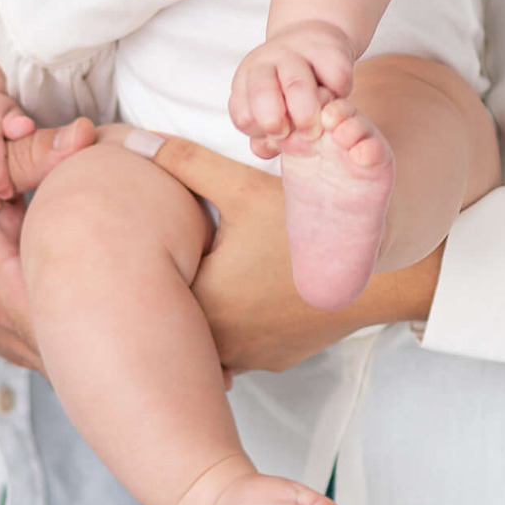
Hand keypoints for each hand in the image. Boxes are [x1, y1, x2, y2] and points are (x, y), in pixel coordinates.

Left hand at [122, 132, 439, 374]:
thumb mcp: (241, 187)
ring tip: (223, 275)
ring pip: (211, 334)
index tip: (162, 243)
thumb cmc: (304, 228)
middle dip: (181, 285)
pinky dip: (241, 323)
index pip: (154, 285)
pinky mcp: (275, 361)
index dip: (156, 260)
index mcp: (201, 301)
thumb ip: (184, 162)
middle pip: (180, 313)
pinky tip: (254, 294)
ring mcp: (250, 358)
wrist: (372, 273)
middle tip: (191, 256)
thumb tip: (132, 142)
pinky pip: (243, 346)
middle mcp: (220, 342)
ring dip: (211, 309)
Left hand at [229, 20, 355, 157]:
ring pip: (297, 85)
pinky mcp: (329, 48)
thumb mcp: (270, 107)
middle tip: (295, 135)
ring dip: (307, 114)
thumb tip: (263, 150)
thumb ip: (264, 135)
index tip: (277, 134)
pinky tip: (336, 96)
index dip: (260, 132)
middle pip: (261, 94)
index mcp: (246, 78)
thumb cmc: (289, 85)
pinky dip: (339, 94)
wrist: (316, 41)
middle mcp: (266, 61)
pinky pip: (335, 78)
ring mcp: (296, 51)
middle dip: (276, 122)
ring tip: (317, 127)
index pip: (242, 114)